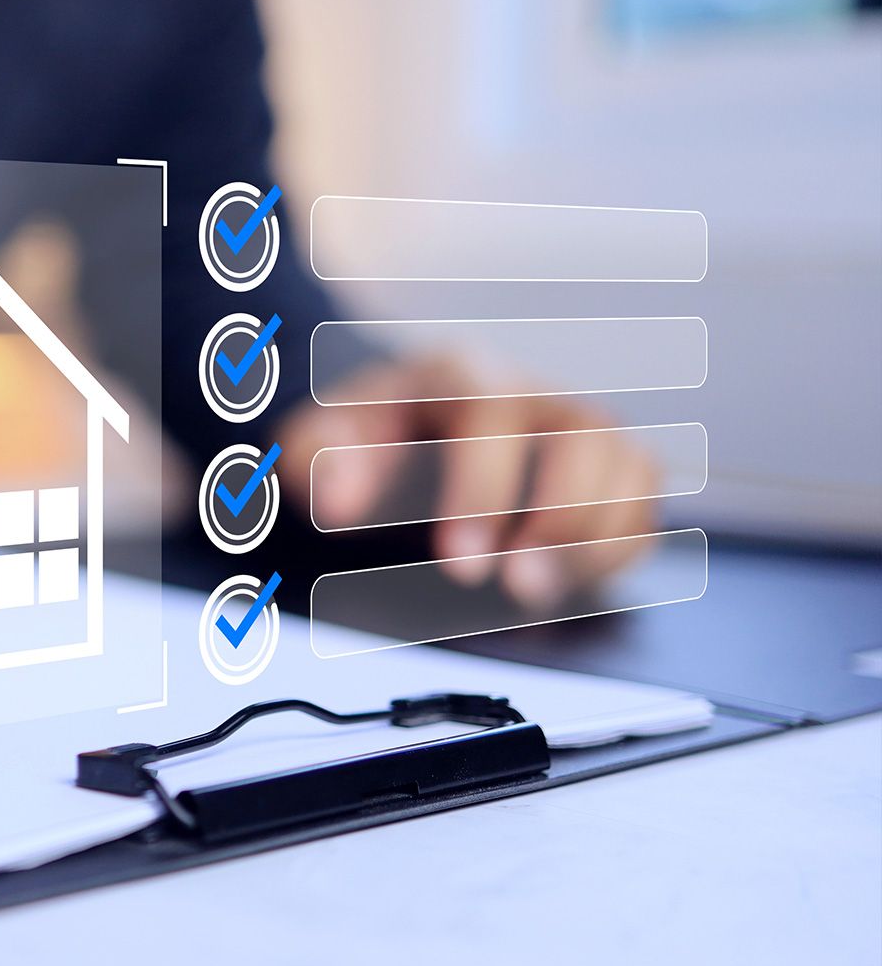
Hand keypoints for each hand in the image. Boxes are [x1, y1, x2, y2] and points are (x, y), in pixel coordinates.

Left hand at [280, 358, 659, 608]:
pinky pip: (643, 499)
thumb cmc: (366, 432)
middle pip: (583, 434)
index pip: (491, 413)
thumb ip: (322, 456)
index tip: (459, 560)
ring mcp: (577, 425)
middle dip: (559, 518)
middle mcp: (532, 391)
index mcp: (462, 374)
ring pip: (628, 463)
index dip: (483, 489)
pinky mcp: (605, 466)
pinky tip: (568, 581)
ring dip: (595, 537)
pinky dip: (619, 545)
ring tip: (538, 590)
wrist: (403, 421)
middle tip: (515, 585)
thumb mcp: (322, 436)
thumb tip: (341, 499)